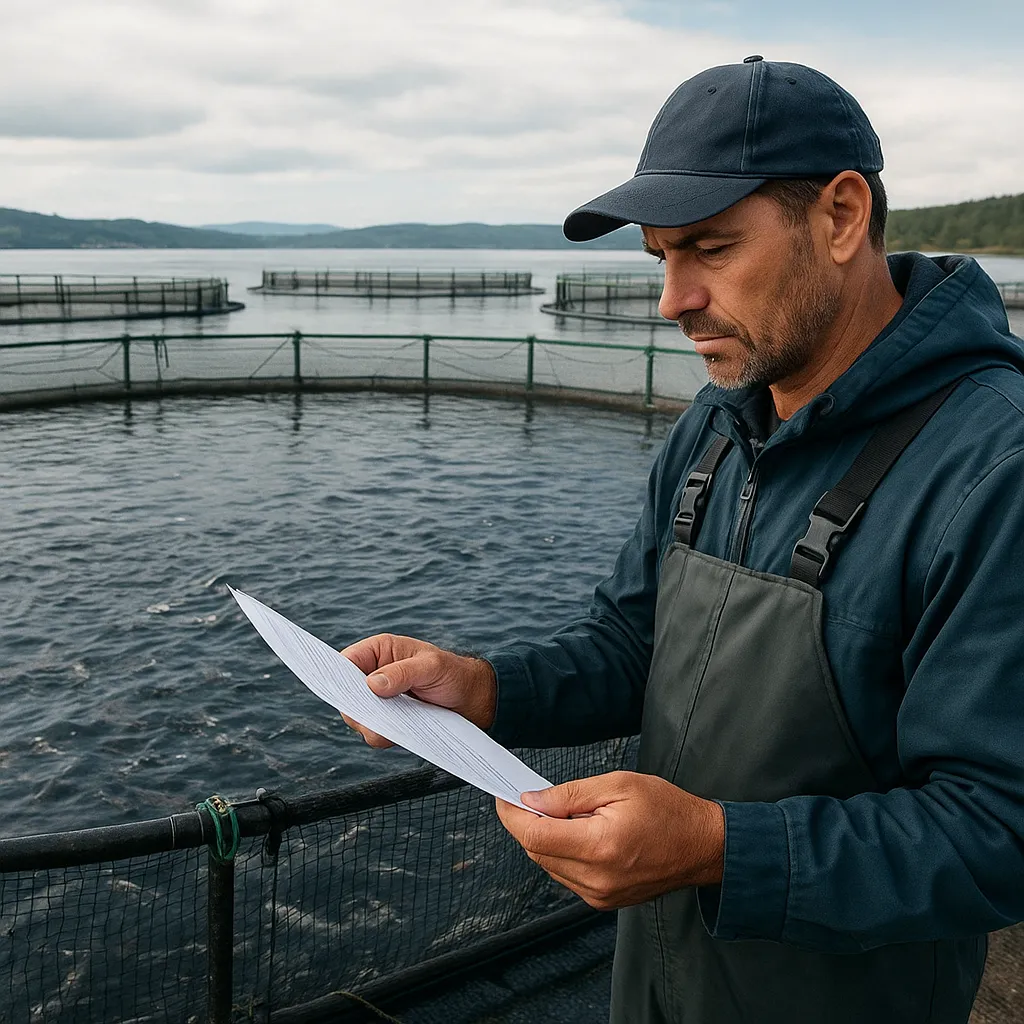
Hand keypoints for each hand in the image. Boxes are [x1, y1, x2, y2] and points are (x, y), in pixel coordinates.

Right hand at [339, 633, 496, 747]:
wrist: (474, 700)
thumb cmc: (454, 674)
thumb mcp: (431, 667)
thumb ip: (402, 673)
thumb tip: (372, 685)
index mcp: (380, 652)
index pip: (346, 661)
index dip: (338, 676)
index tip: (344, 693)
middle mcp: (375, 675)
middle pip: (346, 694)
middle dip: (357, 707)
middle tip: (375, 716)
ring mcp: (381, 700)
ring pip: (358, 717)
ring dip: (371, 724)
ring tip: (395, 724)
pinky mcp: (389, 720)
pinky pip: (374, 732)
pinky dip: (383, 736)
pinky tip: (402, 732)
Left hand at [495, 771, 724, 909]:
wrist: (703, 847)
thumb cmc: (668, 810)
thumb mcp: (619, 784)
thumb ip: (571, 794)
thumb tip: (532, 800)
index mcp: (600, 846)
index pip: (536, 835)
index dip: (512, 815)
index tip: (503, 797)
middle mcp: (596, 878)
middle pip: (537, 851)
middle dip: (526, 823)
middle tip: (529, 796)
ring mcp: (599, 895)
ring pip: (548, 864)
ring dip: (545, 837)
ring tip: (564, 812)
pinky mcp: (602, 901)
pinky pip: (565, 875)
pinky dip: (561, 851)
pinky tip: (578, 832)